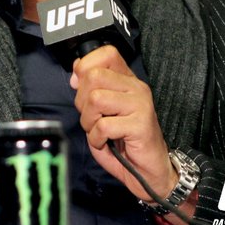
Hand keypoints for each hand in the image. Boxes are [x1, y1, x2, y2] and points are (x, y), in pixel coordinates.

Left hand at [69, 45, 176, 200]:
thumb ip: (90, 92)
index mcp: (127, 80)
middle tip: (91, 118)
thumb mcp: (102, 112)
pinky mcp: (141, 124)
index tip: (80, 88)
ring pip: (96, 98)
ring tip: (98, 131)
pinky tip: (106, 143)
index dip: (86, 67)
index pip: (106, 53)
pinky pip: (104, 125)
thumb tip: (75, 76)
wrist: (149, 171)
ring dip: (89, 121)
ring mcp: (140, 104)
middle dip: (82, 101)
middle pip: (94, 76)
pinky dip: (97, 138)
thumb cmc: (123, 142)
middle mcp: (136, 87)